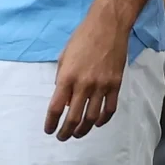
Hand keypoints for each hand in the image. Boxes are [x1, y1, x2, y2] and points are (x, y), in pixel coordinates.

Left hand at [45, 7, 129, 140]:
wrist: (107, 27)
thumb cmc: (81, 38)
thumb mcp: (64, 56)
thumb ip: (62, 78)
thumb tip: (63, 99)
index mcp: (67, 76)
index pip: (56, 106)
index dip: (51, 121)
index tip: (48, 130)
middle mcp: (83, 85)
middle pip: (74, 117)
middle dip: (66, 131)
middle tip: (62, 137)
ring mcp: (101, 86)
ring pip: (92, 118)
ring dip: (83, 130)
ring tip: (77, 134)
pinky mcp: (115, 85)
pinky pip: (109, 110)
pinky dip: (102, 120)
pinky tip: (96, 123)